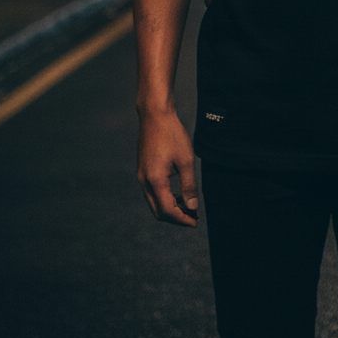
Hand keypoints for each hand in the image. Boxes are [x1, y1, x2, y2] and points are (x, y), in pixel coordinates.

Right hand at [137, 107, 198, 226]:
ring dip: (170, 208)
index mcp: (155, 180)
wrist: (155, 115)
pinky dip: (165, 198)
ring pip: (154, 203)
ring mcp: (141, 176)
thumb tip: (192, 206)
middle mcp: (144, 181)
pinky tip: (178, 193)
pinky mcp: (143, 170)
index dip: (182, 219)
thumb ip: (189, 185)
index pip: (168, 210)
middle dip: (176, 217)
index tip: (196, 221)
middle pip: (158, 211)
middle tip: (193, 217)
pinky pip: (152, 192)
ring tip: (188, 205)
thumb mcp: (186, 159)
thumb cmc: (172, 135)